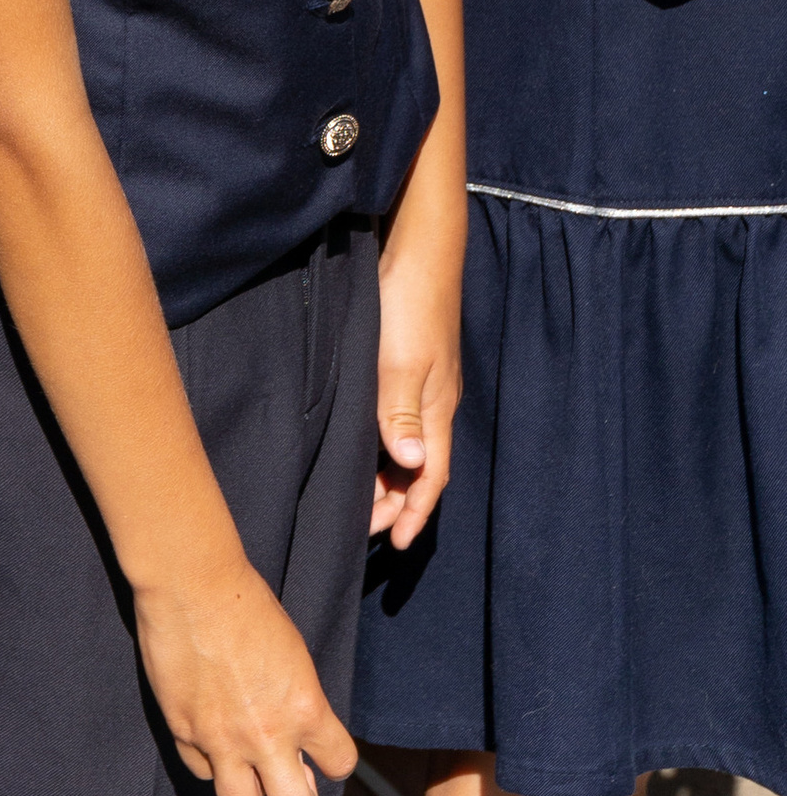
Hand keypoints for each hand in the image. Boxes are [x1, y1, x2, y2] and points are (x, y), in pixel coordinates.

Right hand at [132, 556, 354, 795]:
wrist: (191, 583)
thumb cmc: (247, 604)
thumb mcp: (293, 655)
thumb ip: (299, 702)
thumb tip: (298, 733)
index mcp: (305, 709)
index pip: (340, 764)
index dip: (330, 759)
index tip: (318, 749)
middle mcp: (267, 735)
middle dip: (294, 795)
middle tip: (284, 769)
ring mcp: (221, 738)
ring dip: (245, 786)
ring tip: (242, 759)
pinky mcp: (182, 730)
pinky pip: (200, 770)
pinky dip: (206, 759)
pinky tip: (207, 732)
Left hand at [371, 229, 461, 548]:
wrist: (416, 251)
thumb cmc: (408, 305)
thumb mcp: (401, 363)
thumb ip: (402, 414)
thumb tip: (412, 465)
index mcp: (437, 410)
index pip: (430, 477)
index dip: (414, 511)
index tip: (398, 544)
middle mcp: (433, 403)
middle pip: (418, 467)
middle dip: (395, 500)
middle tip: (363, 526)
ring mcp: (422, 383)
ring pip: (406, 445)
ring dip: (385, 473)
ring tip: (358, 495)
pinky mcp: (406, 364)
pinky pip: (396, 420)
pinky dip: (380, 442)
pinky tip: (360, 441)